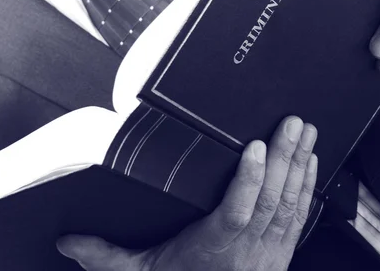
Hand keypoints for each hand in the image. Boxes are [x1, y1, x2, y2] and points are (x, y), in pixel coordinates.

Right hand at [57, 116, 317, 270]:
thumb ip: (107, 258)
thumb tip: (67, 242)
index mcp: (214, 249)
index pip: (237, 212)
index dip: (249, 180)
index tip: (254, 146)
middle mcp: (249, 249)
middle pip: (271, 200)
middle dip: (283, 157)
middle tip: (292, 121)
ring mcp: (271, 250)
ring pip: (291, 202)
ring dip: (300, 164)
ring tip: (307, 131)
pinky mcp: (283, 249)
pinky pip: (301, 214)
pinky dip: (308, 185)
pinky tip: (313, 161)